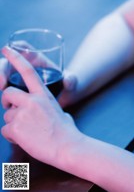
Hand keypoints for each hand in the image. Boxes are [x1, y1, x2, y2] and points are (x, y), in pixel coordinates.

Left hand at [1, 46, 82, 168]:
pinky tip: (25, 139)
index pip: (27, 71)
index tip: (6, 49)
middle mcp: (32, 100)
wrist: (66, 147)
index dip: (15, 58)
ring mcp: (23, 113)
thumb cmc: (66, 131)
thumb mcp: (60, 111)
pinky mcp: (16, 128)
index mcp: (43, 94)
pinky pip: (5, 130)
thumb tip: (51, 111)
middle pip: (7, 93)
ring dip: (13, 124)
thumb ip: (49, 105)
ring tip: (28, 132)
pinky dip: (12, 137)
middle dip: (7, 101)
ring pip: (6, 115)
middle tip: (12, 109)